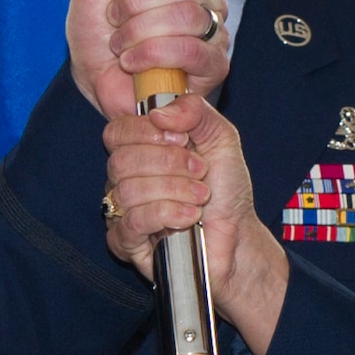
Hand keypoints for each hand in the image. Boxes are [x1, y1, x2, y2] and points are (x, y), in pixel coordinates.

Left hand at [68, 0, 229, 118]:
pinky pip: (191, 51)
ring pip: (188, 16)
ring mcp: (215, 34)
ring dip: (139, 30)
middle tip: (115, 18)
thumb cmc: (97, 28)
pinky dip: (151, 54)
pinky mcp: (214, 67)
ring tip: (121, 44)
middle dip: (136, 2)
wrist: (93, 78)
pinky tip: (131, 62)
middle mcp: (207, 1)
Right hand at [104, 98, 287, 348]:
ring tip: (200, 197)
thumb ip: (196, 111)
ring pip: (128, 191)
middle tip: (201, 172)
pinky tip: (189, 217)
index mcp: (140, 149)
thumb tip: (158, 112)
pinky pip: (132, 222)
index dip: (149, 133)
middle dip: (169, 164)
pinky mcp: (126, 243)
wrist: (237, 235)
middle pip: (121, 161)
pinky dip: (167, 214)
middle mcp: (125, 178)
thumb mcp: (221, 138)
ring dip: (175, 191)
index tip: (184, 140)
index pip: (117, 131)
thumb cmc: (226, 189)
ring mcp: (122, 211)